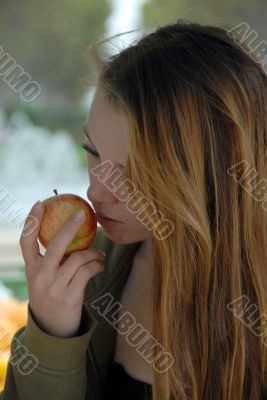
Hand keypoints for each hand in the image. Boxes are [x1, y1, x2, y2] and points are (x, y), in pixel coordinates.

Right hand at [20, 201, 104, 337]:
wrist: (53, 329)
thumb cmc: (51, 294)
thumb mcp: (44, 277)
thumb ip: (52, 259)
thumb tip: (71, 233)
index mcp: (31, 269)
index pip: (26, 241)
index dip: (31, 221)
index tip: (40, 203)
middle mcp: (40, 277)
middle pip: (55, 245)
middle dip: (69, 227)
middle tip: (81, 214)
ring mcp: (54, 287)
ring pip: (78, 258)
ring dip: (93, 253)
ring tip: (99, 255)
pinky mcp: (70, 296)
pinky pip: (88, 272)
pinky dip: (97, 266)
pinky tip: (100, 266)